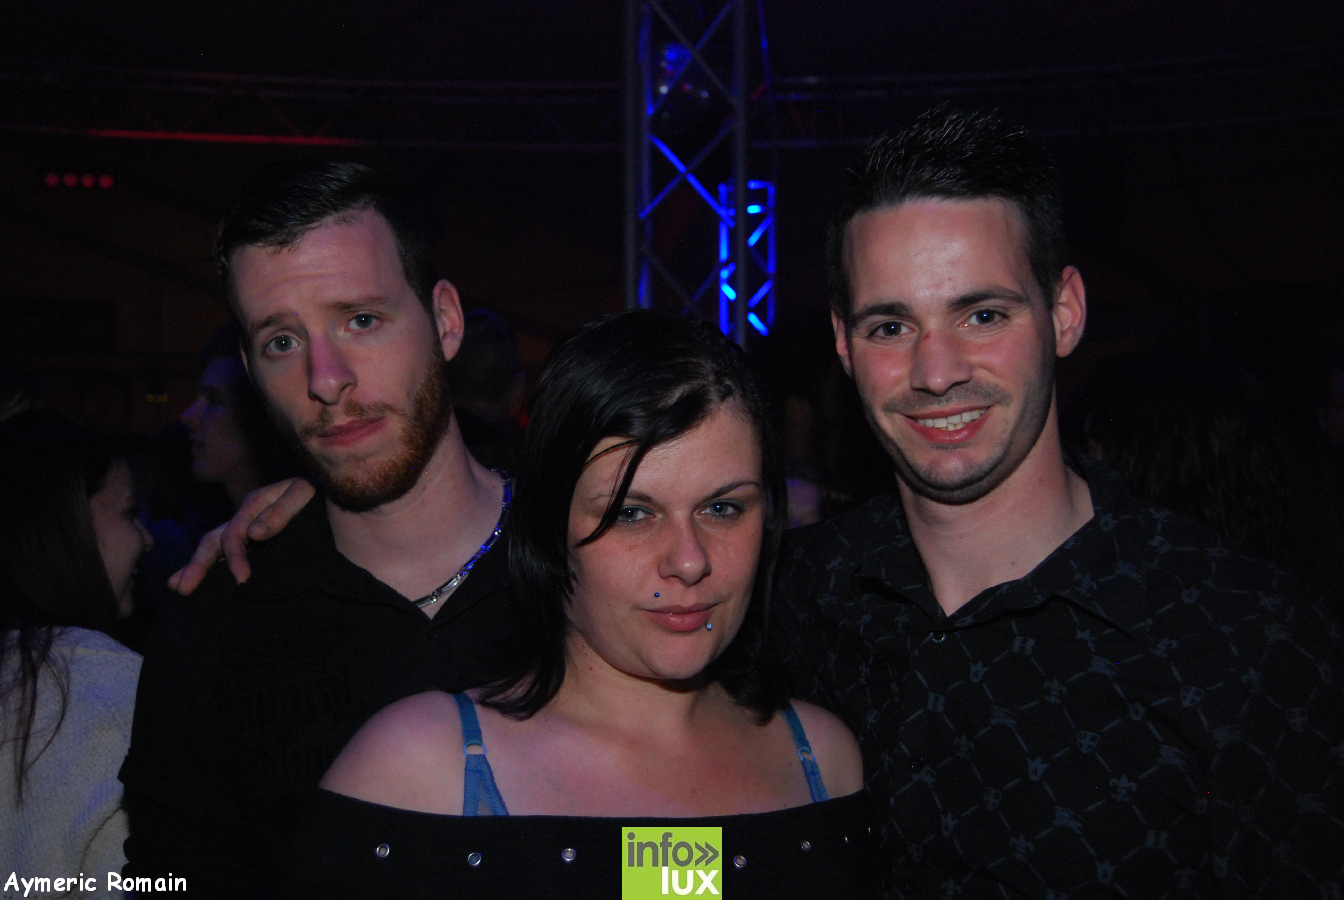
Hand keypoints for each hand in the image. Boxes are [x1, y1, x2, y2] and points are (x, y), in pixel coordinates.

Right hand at [167, 478, 316, 594]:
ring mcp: (246, 528)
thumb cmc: (318, 495)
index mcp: (255, 503)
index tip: (242, 579)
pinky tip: (191, 579)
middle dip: (198, 565)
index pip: (235, 533)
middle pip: (214, 539)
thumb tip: (254, 534)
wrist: (334, 497)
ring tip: (177, 587)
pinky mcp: (253, 542)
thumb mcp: (302, 495)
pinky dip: (208, 566)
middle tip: (183, 589)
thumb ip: (281, 513)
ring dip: (194, 566)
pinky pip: (224, 552)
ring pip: (213, 546)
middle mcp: (245, 516)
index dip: (235, 556)